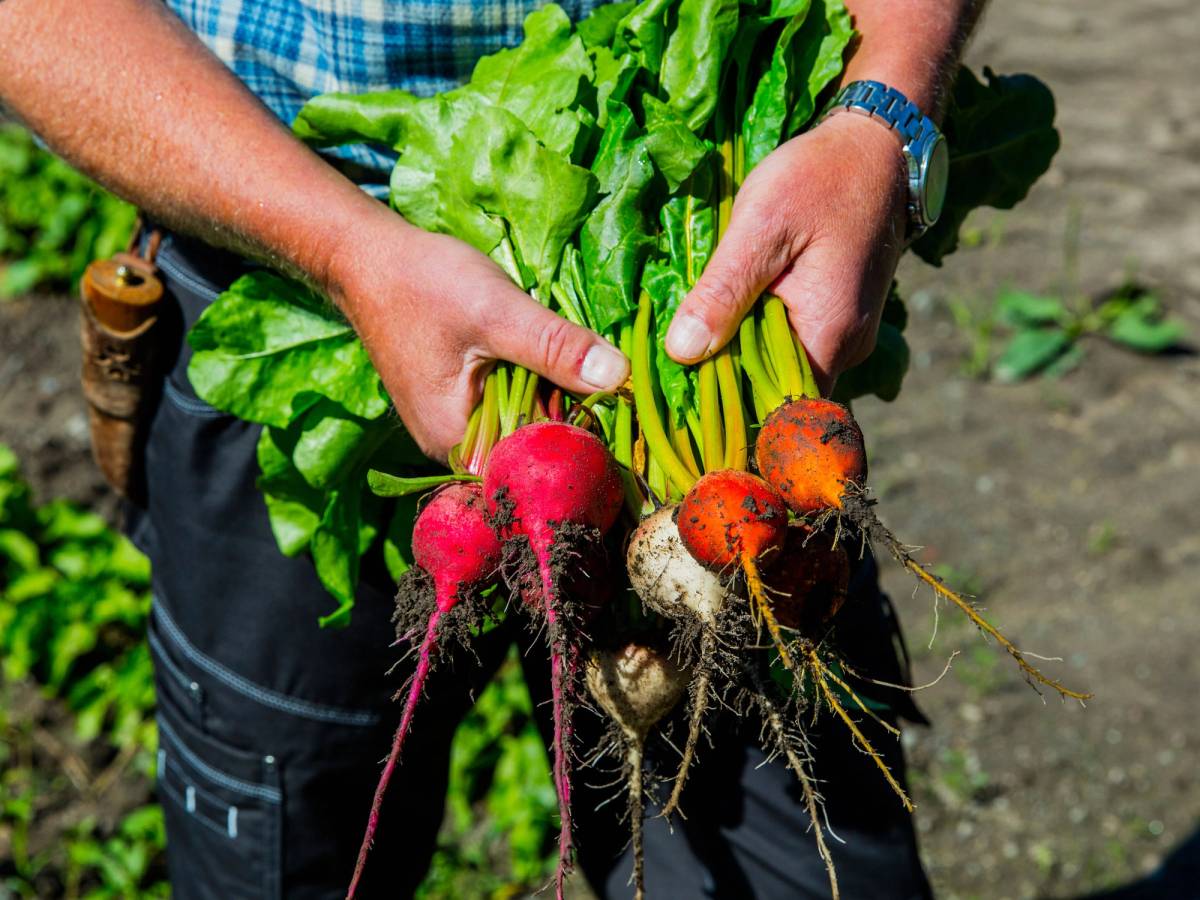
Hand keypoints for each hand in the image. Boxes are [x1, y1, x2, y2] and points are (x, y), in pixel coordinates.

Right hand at [328, 210, 628, 460]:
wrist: (370, 260)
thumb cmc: (423, 284)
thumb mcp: (497, 312)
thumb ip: (556, 347)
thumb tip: (620, 376)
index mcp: (456, 443)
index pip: (535, 463)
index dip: (582, 438)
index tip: (622, 409)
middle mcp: (454, 449)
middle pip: (534, 447)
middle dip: (573, 415)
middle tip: (612, 380)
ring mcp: (457, 427)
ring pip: (527, 424)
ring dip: (558, 397)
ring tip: (586, 365)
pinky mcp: (463, 404)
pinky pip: (513, 406)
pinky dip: (538, 385)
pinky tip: (555, 361)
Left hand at [664, 113, 907, 392]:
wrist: (878, 146)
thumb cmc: (821, 177)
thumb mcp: (761, 226)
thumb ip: (723, 291)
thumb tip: (682, 352)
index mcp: (828, 335)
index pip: (773, 408)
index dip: (726, 410)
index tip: (680, 399)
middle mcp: (845, 348)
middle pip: (777, 394)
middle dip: (728, 384)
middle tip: (675, 369)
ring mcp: (846, 335)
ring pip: (783, 370)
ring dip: (741, 359)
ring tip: (693, 342)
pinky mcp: (839, 318)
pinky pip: (794, 346)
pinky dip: (759, 337)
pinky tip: (727, 317)